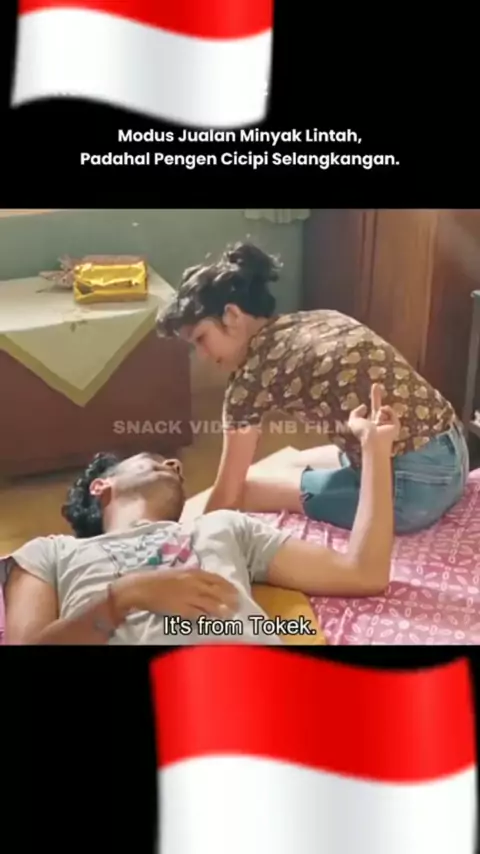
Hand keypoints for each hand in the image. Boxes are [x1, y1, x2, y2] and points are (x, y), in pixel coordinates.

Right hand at [114, 568, 238, 619]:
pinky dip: (205, 617)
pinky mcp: (181, 608)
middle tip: (238, 605)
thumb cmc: (157, 580)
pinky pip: (197, 614)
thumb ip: (192, 577)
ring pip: (210, 603)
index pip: (215, 578)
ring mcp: (188, 596)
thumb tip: (205, 583)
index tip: (235, 592)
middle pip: (216, 591)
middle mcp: (193, 583)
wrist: (141, 587)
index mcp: (192, 572)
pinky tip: (211, 621)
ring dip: (221, 609)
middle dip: (228, 598)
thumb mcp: (178, 573)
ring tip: (229, 615)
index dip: (227, 586)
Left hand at [348, 383, 399, 449]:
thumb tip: (364, 406)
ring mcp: (389, 423)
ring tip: (377, 422)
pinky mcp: (395, 424)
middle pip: (379, 406)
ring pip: (384, 408)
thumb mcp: (353, 421)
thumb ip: (355, 413)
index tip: (373, 390)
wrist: (373, 439)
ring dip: (379, 412)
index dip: (373, 399)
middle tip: (375, 384)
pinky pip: (389, 410)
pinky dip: (385, 411)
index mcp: (372, 422)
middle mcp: (381, 422)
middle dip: (376, 395)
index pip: (373, 407)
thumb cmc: (363, 432)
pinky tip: (382, 418)